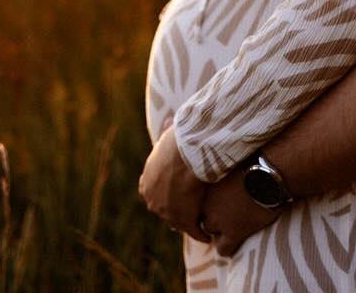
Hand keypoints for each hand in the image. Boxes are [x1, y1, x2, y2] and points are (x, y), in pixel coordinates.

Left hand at [138, 124, 209, 242]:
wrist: (186, 155)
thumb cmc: (178, 141)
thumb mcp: (168, 135)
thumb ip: (167, 132)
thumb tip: (169, 119)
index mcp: (146, 182)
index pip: (153, 193)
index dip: (165, 194)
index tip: (176, 194)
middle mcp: (152, 200)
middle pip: (165, 210)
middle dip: (176, 211)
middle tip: (191, 210)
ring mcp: (166, 213)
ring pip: (181, 222)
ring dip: (192, 223)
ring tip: (204, 224)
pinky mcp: (183, 220)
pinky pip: (195, 231)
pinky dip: (202, 234)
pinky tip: (209, 235)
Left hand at [199, 168, 281, 257]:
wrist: (269, 173)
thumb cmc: (258, 161)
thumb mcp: (233, 161)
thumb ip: (224, 169)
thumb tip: (226, 168)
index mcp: (206, 183)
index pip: (198, 197)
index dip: (211, 198)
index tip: (222, 197)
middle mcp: (207, 202)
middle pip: (201, 213)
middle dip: (212, 213)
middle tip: (228, 210)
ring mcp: (218, 218)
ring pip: (208, 231)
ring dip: (219, 229)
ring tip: (234, 225)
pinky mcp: (233, 231)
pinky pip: (223, 249)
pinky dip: (229, 248)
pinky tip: (237, 242)